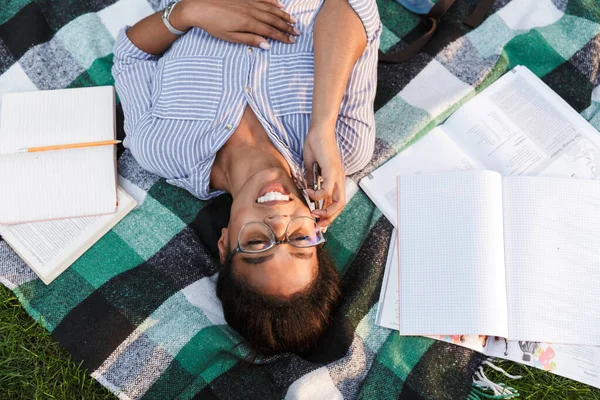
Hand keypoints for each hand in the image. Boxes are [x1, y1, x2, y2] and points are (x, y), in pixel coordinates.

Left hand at [174, 0, 299, 47]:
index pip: (270, 31)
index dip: (282, 37)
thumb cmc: (212, 25)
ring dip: (283, 15)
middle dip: (286, 27)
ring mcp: (248, 1)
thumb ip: (250, 40)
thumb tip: (266, 45)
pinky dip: (273, 2)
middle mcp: (251, 10)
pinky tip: (280, 5)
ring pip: (270, 8)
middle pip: (273, 19)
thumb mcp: (230, 37)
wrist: (198, 6)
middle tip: (297, 32)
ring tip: (293, 20)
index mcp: (248, 22)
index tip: (292, 41)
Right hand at [303, 124, 345, 227]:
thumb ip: (312, 180)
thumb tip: (309, 193)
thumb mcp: (312, 167)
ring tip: (314, 212)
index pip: (336, 202)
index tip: (318, 221)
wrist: (319, 131)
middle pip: (341, 206)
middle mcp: (339, 179)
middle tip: (317, 223)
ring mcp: (337, 175)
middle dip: (329, 218)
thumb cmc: (315, 146)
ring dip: (326, 211)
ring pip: (339, 201)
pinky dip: (318, 195)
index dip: (329, 214)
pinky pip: (327, 189)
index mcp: (335, 179)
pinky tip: (309, 193)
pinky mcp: (332, 170)